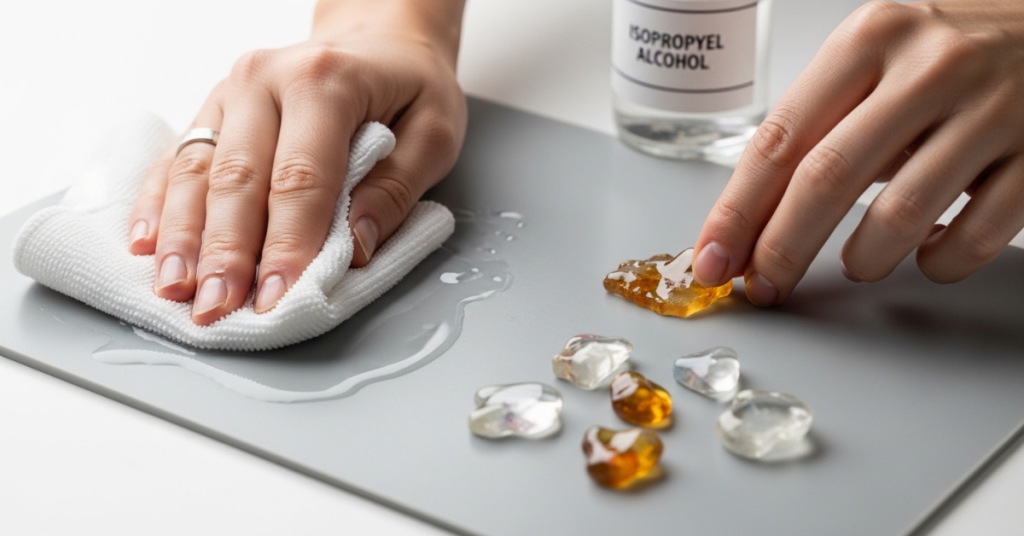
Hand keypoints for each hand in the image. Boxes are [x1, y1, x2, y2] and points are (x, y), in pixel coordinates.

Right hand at [126, 0, 466, 324]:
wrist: (379, 38)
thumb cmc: (410, 87)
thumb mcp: (435, 133)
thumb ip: (397, 190)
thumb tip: (355, 248)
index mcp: (325, 81)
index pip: (301, 178)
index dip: (288, 244)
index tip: (279, 295)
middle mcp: (266, 80)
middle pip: (237, 178)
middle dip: (225, 252)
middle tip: (217, 308)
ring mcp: (230, 92)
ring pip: (196, 171)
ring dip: (182, 237)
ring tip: (175, 291)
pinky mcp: (213, 108)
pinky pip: (178, 158)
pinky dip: (159, 204)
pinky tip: (146, 245)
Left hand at [693, 0, 1023, 304]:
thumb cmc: (953, 52)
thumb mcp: (879, 63)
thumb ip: (822, 130)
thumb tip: (752, 222)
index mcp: (869, 41)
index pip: (780, 140)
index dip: (737, 211)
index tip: (713, 259)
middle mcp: (929, 67)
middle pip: (826, 179)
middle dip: (782, 248)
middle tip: (765, 285)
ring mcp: (993, 109)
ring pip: (900, 215)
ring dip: (863, 259)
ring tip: (858, 262)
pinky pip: (974, 237)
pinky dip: (939, 262)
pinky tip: (928, 250)